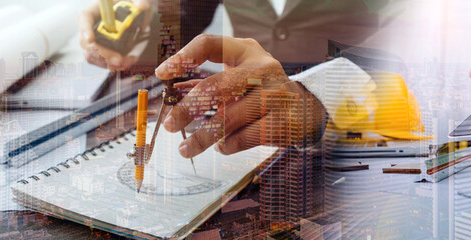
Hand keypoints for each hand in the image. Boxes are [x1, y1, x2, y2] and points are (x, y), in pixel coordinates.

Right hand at [79, 0, 152, 70]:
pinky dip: (114, 65)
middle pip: (87, 42)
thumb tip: (142, 5)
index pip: (85, 18)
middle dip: (101, 54)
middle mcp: (92, 26)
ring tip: (126, 62)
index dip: (85, 29)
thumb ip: (139, 0)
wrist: (137, 15)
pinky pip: (102, 62)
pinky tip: (127, 63)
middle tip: (118, 60)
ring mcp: (96, 40)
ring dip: (108, 63)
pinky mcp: (104, 51)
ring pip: (92, 56)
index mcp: (97, 10)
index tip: (90, 40)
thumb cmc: (132, 4)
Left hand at [156, 34, 325, 157]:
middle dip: (188, 108)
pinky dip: (226, 146)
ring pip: (228, 119)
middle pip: (216, 86)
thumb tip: (174, 97)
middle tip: (170, 124)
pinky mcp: (282, 121)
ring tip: (185, 148)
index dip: (184, 56)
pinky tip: (221, 147)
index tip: (163, 73)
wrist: (308, 110)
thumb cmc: (263, 91)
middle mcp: (262, 68)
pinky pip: (244, 138)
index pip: (211, 44)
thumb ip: (212, 81)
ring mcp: (275, 95)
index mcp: (247, 52)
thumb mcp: (242, 75)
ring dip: (202, 137)